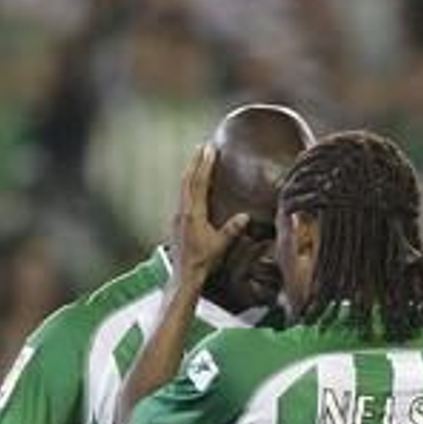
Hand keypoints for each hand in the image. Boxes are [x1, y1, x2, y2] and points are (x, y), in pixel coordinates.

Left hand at [169, 143, 249, 283]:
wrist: (184, 276)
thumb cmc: (202, 262)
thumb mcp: (220, 245)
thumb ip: (232, 229)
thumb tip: (245, 216)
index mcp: (193, 215)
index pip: (199, 184)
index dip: (205, 165)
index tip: (210, 149)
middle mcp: (182, 212)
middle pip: (187, 181)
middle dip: (195, 162)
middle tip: (202, 146)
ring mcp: (178, 217)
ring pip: (182, 188)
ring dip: (190, 172)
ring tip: (197, 159)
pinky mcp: (177, 222)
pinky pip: (182, 197)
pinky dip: (188, 185)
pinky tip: (192, 184)